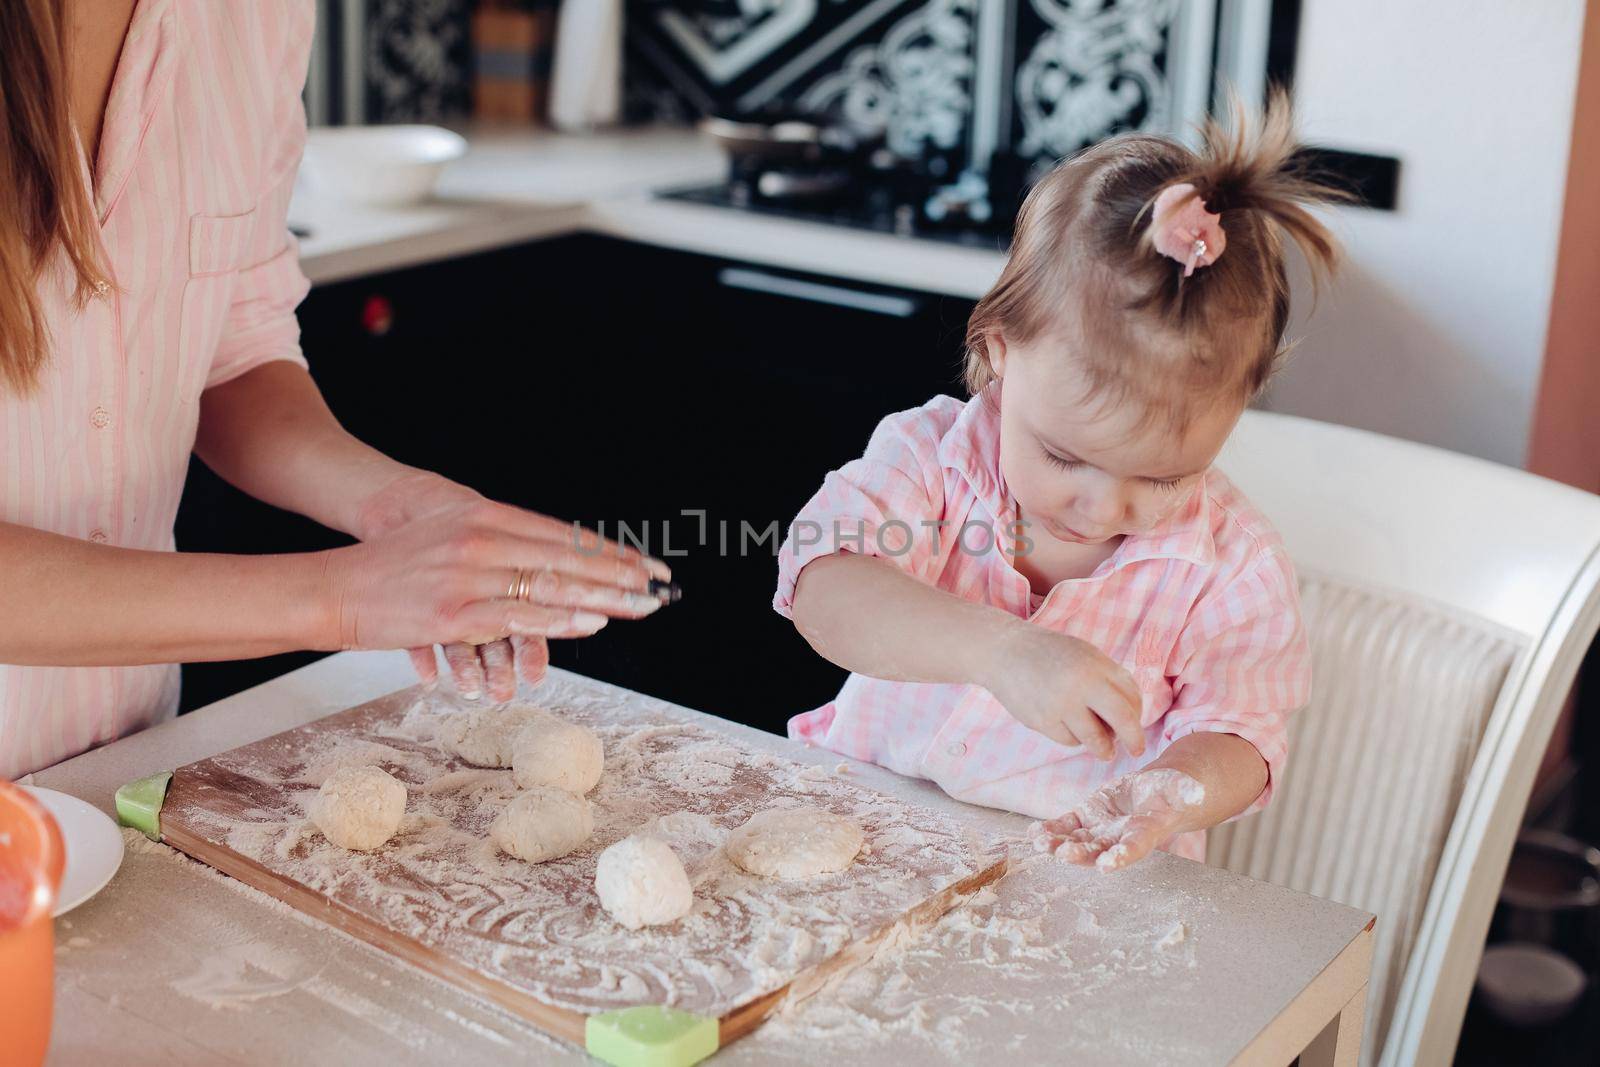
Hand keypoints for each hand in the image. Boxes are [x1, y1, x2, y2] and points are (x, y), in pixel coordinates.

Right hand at [333, 471, 669, 701]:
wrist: (336, 588)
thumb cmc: (395, 570)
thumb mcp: (451, 541)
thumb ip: (499, 546)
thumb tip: (547, 561)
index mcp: (485, 518)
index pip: (562, 535)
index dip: (607, 552)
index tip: (645, 564)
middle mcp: (483, 539)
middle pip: (566, 557)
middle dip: (619, 575)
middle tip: (660, 588)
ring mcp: (470, 575)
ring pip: (551, 585)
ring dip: (603, 597)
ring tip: (642, 605)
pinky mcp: (456, 612)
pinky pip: (520, 616)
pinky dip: (561, 619)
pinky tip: (592, 621)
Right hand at [981, 624, 1143, 759]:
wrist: (1004, 652)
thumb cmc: (1050, 654)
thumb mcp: (1084, 655)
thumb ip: (1107, 679)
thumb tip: (1131, 717)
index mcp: (1096, 665)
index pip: (1131, 697)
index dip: (1137, 715)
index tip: (1135, 725)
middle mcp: (1081, 683)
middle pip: (1122, 720)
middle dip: (1133, 740)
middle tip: (1136, 750)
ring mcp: (1060, 704)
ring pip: (1096, 739)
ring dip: (1103, 747)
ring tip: (1104, 750)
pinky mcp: (1042, 721)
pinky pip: (1069, 741)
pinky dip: (1073, 738)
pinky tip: (1067, 726)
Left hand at [1032, 768, 1205, 871]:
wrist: (1154, 794)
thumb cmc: (1172, 793)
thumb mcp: (1182, 788)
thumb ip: (1187, 791)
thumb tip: (1197, 792)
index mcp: (1145, 834)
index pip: (1134, 849)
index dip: (1122, 857)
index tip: (1108, 865)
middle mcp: (1119, 838)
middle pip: (1099, 851)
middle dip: (1082, 854)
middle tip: (1065, 854)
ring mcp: (1101, 829)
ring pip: (1077, 841)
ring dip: (1058, 844)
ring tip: (1040, 843)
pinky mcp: (1086, 817)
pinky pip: (1066, 826)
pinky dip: (1051, 829)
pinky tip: (1034, 832)